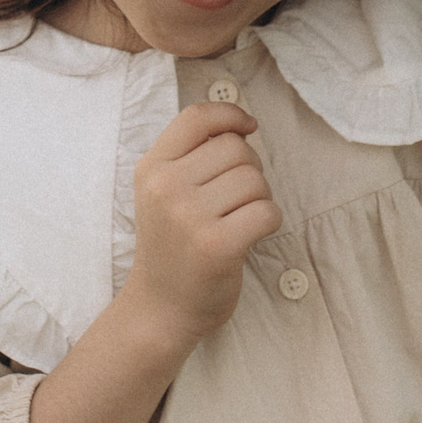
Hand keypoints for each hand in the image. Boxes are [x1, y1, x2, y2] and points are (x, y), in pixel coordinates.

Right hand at [125, 103, 281, 347]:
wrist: (159, 308)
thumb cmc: (173, 246)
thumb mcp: (162, 192)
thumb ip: (191, 156)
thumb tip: (241, 124)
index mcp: (151, 168)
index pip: (196, 117)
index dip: (230, 114)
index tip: (248, 127)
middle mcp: (166, 188)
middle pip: (235, 148)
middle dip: (250, 168)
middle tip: (237, 198)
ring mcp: (190, 217)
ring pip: (255, 179)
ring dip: (260, 198)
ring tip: (239, 218)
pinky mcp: (217, 245)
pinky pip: (267, 211)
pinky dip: (269, 221)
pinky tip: (251, 234)